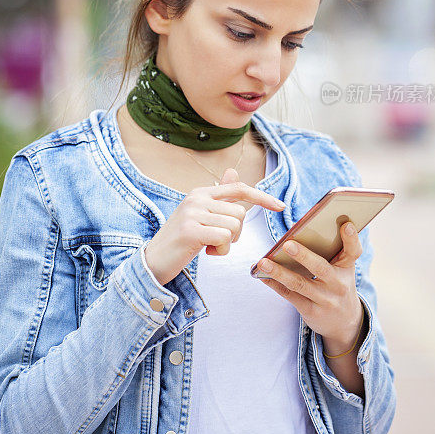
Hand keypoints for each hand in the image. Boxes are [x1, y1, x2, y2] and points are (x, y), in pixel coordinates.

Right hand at [144, 169, 285, 286]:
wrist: (153, 260)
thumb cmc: (181, 240)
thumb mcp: (201, 215)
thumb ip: (219, 197)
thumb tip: (233, 172)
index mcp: (200, 193)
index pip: (238, 188)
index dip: (262, 197)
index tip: (281, 206)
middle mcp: (196, 198)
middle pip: (240, 213)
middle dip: (236, 233)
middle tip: (216, 240)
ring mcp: (192, 213)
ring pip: (234, 226)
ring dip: (227, 243)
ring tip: (208, 246)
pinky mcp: (191, 230)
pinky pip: (224, 238)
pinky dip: (221, 250)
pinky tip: (205, 252)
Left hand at [257, 221, 363, 347]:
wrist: (344, 322)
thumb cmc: (337, 284)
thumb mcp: (342, 269)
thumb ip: (330, 250)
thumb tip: (301, 227)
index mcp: (347, 268)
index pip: (353, 252)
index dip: (351, 238)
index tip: (346, 224)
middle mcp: (339, 284)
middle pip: (321, 268)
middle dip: (304, 256)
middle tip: (287, 244)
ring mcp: (325, 300)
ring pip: (300, 284)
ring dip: (279, 272)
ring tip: (263, 262)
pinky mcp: (311, 311)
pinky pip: (290, 295)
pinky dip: (274, 284)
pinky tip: (261, 275)